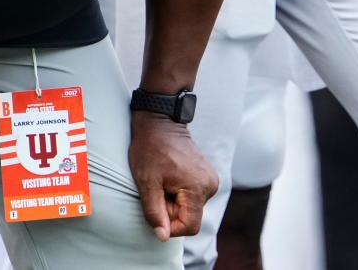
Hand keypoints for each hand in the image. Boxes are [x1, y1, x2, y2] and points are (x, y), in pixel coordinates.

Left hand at [128, 110, 217, 240]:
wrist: (160, 122)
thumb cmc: (150, 149)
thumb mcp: (146, 182)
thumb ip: (154, 212)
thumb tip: (162, 237)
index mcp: (198, 188)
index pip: (189, 226)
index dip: (170, 226)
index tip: (156, 208)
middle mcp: (210, 185)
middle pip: (190, 217)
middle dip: (171, 210)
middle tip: (157, 188)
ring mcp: (211, 179)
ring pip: (191, 207)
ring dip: (175, 201)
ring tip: (163, 180)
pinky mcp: (207, 175)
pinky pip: (193, 196)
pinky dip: (180, 193)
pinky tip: (170, 176)